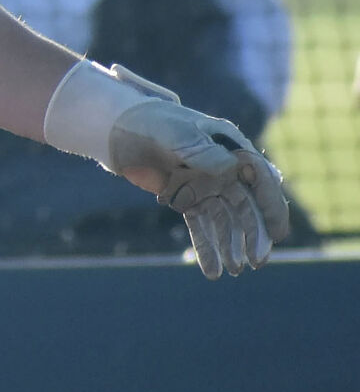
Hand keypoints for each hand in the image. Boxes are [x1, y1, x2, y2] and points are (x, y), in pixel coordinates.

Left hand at [104, 68, 289, 277]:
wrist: (114, 128)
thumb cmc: (146, 121)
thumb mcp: (172, 130)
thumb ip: (199, 148)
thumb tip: (231, 167)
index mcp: (229, 146)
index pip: (258, 177)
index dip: (270, 205)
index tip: (277, 233)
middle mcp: (223, 168)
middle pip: (245, 204)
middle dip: (253, 233)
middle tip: (257, 261)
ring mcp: (206, 185)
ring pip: (225, 220)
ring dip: (231, 245)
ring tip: (235, 270)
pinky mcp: (186, 198)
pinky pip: (201, 226)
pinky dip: (207, 247)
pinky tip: (213, 271)